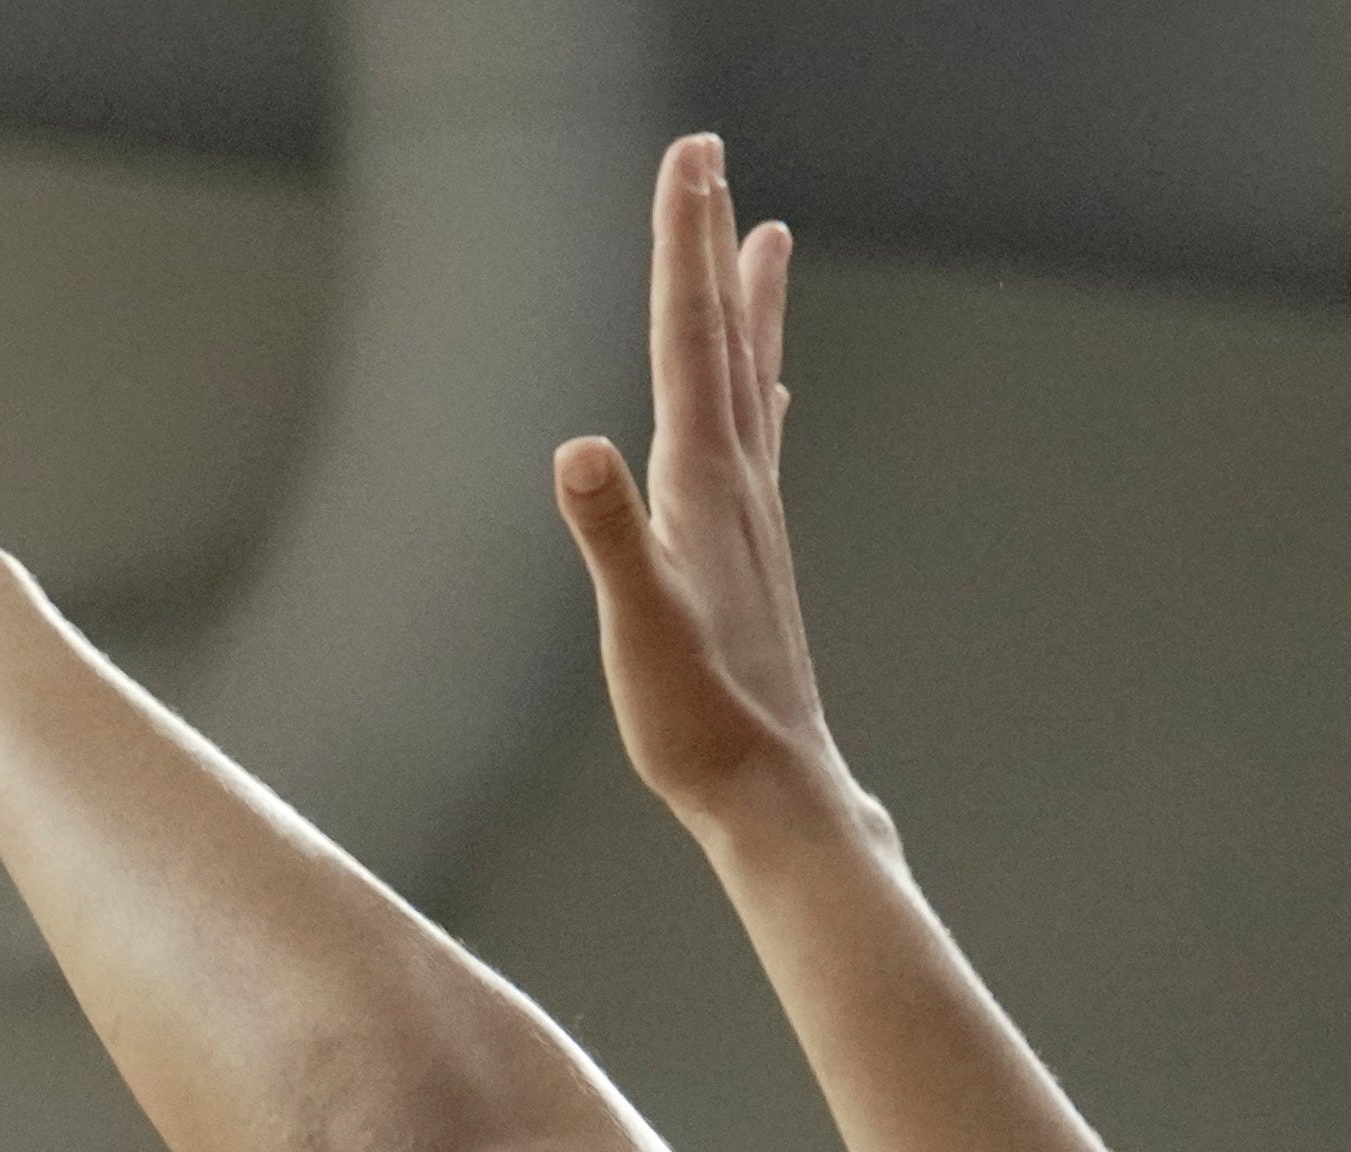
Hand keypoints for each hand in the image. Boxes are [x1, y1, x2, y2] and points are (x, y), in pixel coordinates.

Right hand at [555, 136, 843, 842]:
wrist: (775, 796)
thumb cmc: (701, 724)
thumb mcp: (637, 628)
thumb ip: (608, 535)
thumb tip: (576, 450)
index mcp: (703, 484)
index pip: (688, 337)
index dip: (683, 244)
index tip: (690, 158)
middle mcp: (739, 486)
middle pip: (722, 336)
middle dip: (711, 242)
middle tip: (712, 157)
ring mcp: (753, 519)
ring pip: (749, 379)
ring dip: (750, 303)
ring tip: (765, 235)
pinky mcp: (754, 556)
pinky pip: (758, 444)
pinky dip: (759, 392)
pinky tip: (769, 387)